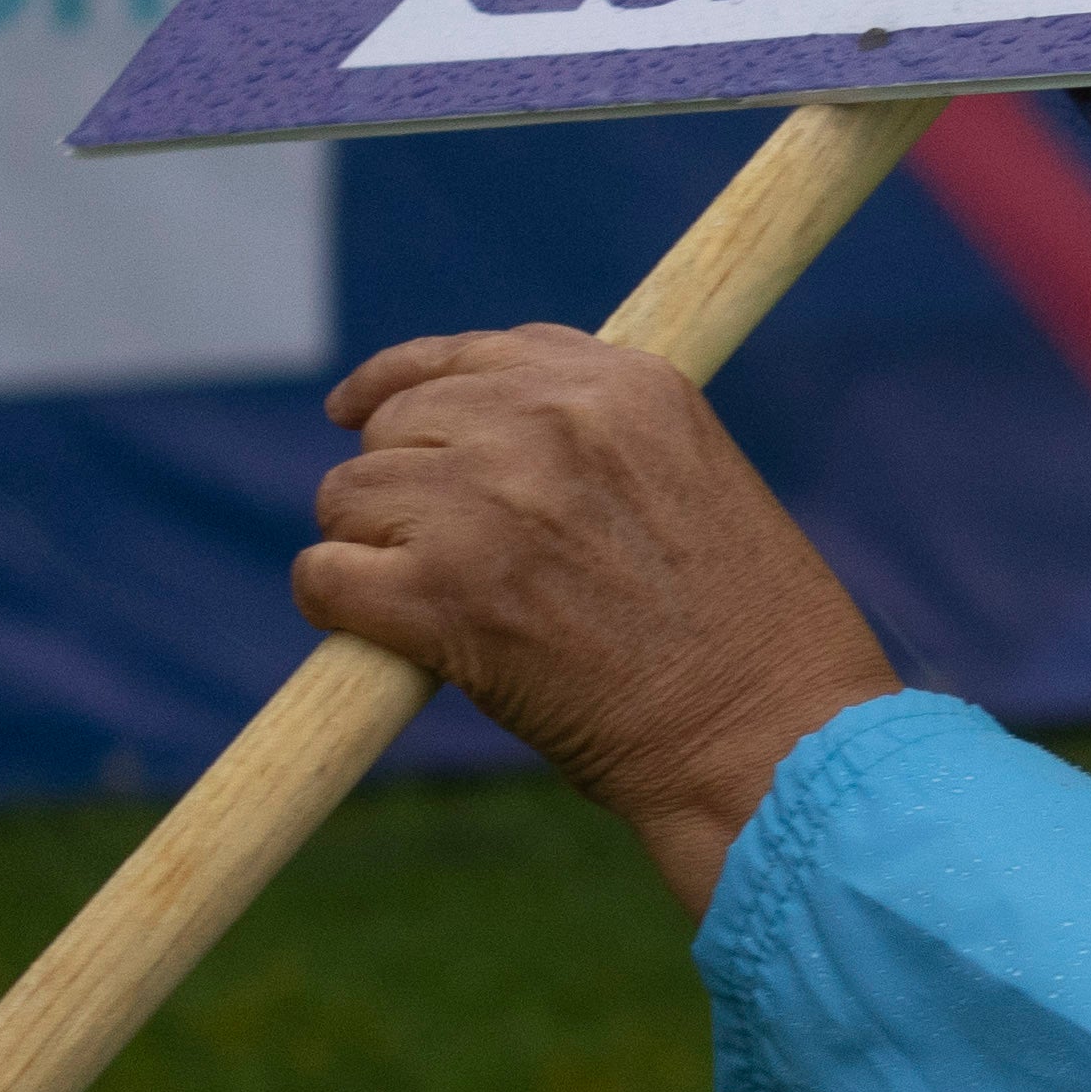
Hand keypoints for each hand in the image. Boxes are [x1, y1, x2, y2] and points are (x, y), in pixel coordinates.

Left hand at [293, 327, 897, 917]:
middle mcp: (551, 424)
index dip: (400, 385)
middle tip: (434, 556)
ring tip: (424, 603)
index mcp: (623, 384)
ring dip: (367, 549)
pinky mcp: (444, 594)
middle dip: (399, 488)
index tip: (359, 412)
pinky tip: (374, 635)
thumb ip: (595, 437)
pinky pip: (324, 574)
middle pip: (400, 422)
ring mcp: (490, 503)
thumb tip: (472, 436)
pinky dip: (335, 605)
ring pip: (349, 495)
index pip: (471, 353)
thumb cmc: (745, 635)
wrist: (765, 738)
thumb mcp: (691, 481)